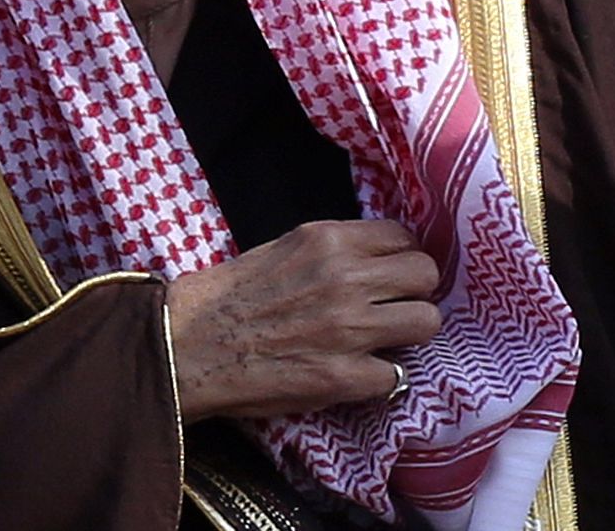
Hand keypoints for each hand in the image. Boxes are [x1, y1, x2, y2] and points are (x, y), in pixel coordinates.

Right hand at [165, 219, 440, 422]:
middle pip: (425, 274)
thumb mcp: (283, 249)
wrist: (188, 344)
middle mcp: (346, 278)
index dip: (399, 258)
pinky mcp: (344, 376)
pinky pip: (396, 375)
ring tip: (382, 341)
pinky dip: (378, 378)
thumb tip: (377, 262)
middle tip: (392, 307)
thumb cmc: (227, 295)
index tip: (389, 274)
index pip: (404, 237)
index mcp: (328, 240)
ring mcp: (349, 328)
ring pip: (426, 322)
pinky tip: (354, 374)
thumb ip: (333, 252)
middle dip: (413, 292)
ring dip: (407, 334)